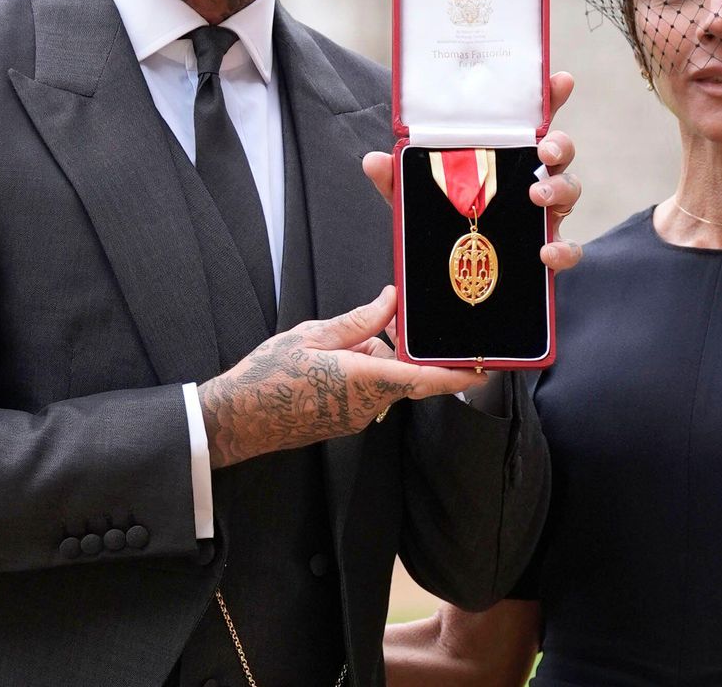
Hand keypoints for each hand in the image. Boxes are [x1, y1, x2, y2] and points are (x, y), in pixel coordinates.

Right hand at [198, 287, 485, 467]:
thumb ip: (358, 320)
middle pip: (408, 375)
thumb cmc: (267, 376)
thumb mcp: (312, 336)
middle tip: (399, 324)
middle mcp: (367, 404)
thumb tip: (390, 301)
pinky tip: (340, 356)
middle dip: (408, 350)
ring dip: (380, 359)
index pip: (424, 377)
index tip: (483, 368)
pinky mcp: (345, 420)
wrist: (238, 419)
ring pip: (388, 382)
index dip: (457, 375)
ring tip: (349, 337)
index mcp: (363, 379)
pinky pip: (371, 392)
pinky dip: (367, 371)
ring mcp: (356, 417)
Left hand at [361, 70, 584, 271]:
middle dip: (560, 143)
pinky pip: (568, 247)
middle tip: (545, 149)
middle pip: (560, 149)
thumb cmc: (442, 219)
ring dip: (560, 188)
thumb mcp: (414, 196)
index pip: (532, 119)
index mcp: (504, 155)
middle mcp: (530, 177)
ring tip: (538, 196)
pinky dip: (563, 249)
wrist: (451, 272)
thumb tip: (374, 160)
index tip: (560, 80)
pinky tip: (546, 251)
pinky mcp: (548, 247)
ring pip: (570, 190)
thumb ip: (396, 177)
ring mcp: (543, 212)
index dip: (550, 97)